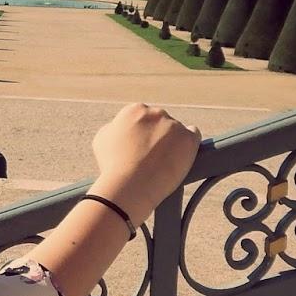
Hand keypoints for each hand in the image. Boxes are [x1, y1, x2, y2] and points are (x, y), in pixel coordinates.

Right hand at [89, 103, 201, 224]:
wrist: (129, 185)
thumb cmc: (112, 166)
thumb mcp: (102, 140)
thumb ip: (114, 128)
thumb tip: (121, 128)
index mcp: (134, 110)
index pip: (143, 117)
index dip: (142, 133)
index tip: (141, 147)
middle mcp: (155, 113)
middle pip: (161, 121)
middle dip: (157, 135)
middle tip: (152, 156)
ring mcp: (173, 125)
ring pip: (176, 130)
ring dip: (172, 142)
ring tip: (165, 162)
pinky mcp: (188, 139)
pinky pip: (194, 135)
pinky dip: (189, 144)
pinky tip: (183, 154)